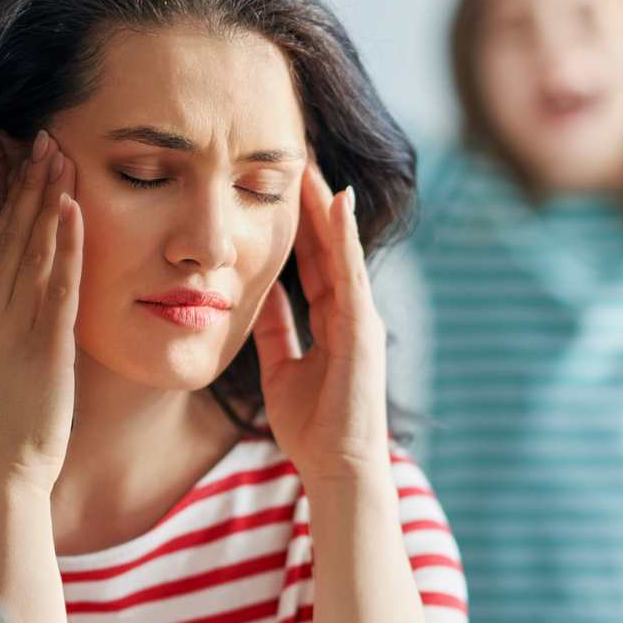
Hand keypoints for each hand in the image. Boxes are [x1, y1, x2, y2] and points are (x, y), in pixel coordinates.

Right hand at [0, 132, 81, 494]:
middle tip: (42, 135)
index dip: (8, 200)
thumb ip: (12, 330)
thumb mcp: (1, 368)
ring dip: (46, 197)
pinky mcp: (43, 346)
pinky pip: (57, 284)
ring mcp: (12, 327)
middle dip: (25, 182)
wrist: (2, 474)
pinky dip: (66, 244)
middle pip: (8, 234)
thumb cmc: (9, 430)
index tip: (20, 160)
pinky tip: (75, 209)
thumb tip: (31, 306)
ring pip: (31, 248)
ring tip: (59, 152)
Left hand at [255, 163, 390, 484]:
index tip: (277, 185)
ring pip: (342, 250)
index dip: (298, 224)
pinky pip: (351, 273)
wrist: (337, 467)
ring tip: (312, 164)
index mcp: (332, 323)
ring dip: (328, 206)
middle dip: (312, 203)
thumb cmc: (312, 428)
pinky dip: (344, 236)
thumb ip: (275, 331)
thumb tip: (258, 297)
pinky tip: (334, 202)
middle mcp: (352, 313)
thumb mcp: (281, 369)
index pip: (314, 261)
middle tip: (296, 155)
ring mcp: (362, 319)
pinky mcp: (363, 329)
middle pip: (329, 247)